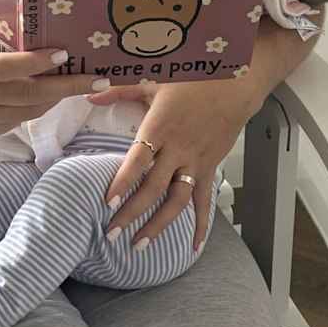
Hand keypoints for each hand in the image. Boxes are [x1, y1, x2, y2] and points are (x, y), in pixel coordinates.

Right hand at [0, 43, 96, 139]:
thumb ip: (1, 48)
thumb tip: (49, 39)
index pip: (3, 68)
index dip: (34, 63)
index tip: (62, 54)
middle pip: (26, 94)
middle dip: (66, 86)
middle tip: (97, 80)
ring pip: (31, 109)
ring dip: (59, 96)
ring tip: (84, 83)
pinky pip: (24, 118)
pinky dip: (42, 105)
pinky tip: (56, 94)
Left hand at [94, 75, 258, 248]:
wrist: (235, 85)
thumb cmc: (194, 80)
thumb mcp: (154, 80)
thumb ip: (120, 90)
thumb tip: (91, 94)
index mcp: (160, 127)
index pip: (138, 160)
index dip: (124, 182)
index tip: (108, 202)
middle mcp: (178, 149)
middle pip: (153, 188)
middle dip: (131, 213)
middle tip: (112, 233)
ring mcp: (195, 162)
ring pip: (177, 201)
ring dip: (158, 225)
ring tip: (140, 245)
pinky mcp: (209, 168)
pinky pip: (204, 201)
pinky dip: (201, 225)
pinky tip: (194, 246)